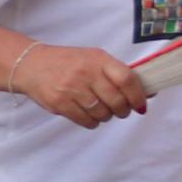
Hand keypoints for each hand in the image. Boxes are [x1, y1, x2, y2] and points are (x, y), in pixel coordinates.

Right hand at [10, 43, 148, 127]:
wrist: (31, 65)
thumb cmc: (69, 63)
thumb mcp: (95, 59)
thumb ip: (120, 74)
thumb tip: (150, 92)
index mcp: (98, 59)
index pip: (127, 79)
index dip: (138, 96)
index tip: (141, 105)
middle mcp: (85, 73)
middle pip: (117, 101)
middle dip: (124, 110)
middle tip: (122, 110)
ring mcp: (71, 89)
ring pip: (103, 113)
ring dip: (107, 116)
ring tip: (102, 109)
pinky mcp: (59, 103)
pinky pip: (86, 121)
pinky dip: (93, 122)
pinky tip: (90, 115)